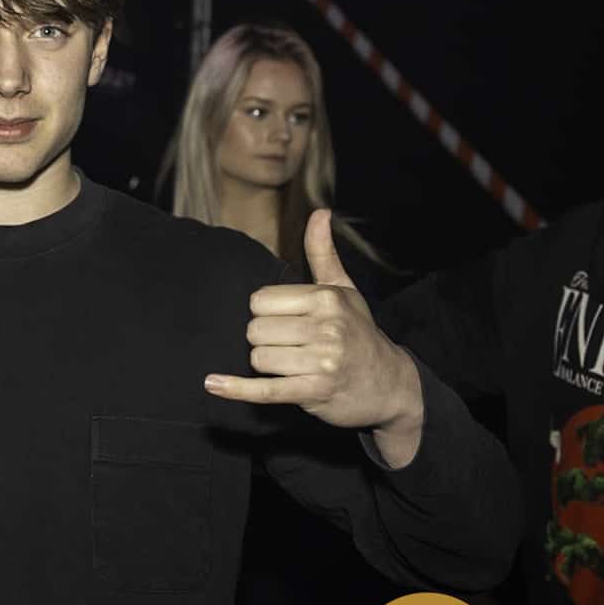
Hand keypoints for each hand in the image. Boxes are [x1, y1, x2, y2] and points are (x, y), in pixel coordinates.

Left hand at [204, 211, 424, 456]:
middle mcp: (326, 328)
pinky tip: (213, 383)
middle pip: (255, 330)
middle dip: (265, 340)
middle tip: (293, 347)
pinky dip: (237, 388)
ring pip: (258, 358)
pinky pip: (264, 389)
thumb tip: (319, 212)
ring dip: (268, 365)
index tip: (289, 322)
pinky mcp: (314, 392)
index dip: (267, 314)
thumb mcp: (344, 291)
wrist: (391, 385)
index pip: (259, 302)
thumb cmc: (359, 333)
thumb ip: (323, 253)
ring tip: (295, 366)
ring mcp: (322, 362)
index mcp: (326, 299)